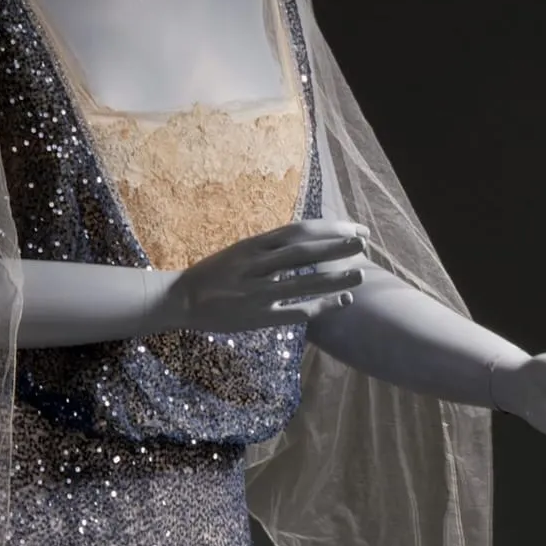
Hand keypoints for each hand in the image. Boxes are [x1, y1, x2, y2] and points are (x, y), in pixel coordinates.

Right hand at [157, 219, 370, 335]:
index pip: (299, 231)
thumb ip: (270, 248)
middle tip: (365, 242)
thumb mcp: (240, 251)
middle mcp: (256, 264)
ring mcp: (257, 291)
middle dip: (337, 246)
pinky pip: (294, 311)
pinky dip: (320, 307)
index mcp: (254, 244)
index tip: (354, 229)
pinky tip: (341, 303)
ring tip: (360, 273)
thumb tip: (307, 241)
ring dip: (334, 277)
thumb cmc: (213, 274)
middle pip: (304, 251)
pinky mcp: (256, 316)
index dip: (330, 228)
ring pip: (303, 280)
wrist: (180, 300)